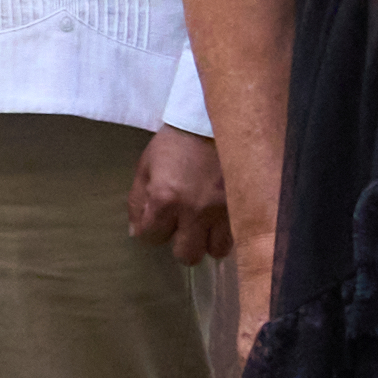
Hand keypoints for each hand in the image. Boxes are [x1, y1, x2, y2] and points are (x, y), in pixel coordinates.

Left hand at [123, 125, 228, 260]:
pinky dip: (224, 233)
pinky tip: (218, 220)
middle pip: (185, 255)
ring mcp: (222, 211)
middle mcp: (195, 210)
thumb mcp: (146, 166)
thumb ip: (137, 201)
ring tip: (202, 225)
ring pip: (214, 251)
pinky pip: (234, 236)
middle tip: (180, 225)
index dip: (150, 231)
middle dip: (179, 242)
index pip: (151, 238)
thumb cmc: (175, 143)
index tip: (155, 221)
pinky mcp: (241, 207)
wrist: (211, 122)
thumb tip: (136, 231)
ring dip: (205, 242)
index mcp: (166, 198)